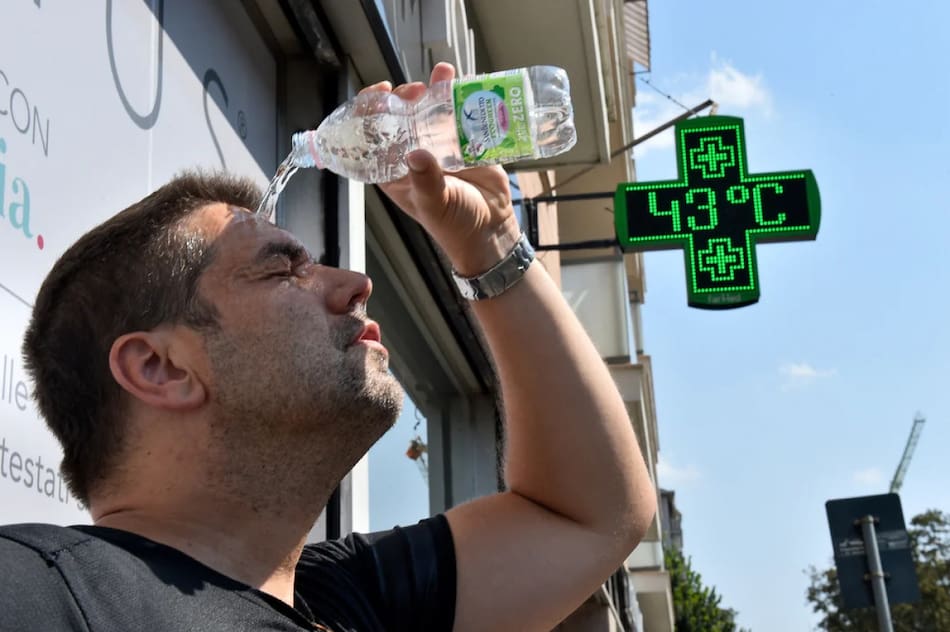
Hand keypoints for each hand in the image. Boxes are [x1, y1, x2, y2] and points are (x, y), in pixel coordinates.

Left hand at [366, 63, 520, 275]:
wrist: (491, 229)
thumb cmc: (455, 224)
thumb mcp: (435, 205)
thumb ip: (425, 181)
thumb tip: (416, 155)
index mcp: (393, 170)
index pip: (372, 135)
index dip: (370, 110)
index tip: (380, 93)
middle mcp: (412, 152)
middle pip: (401, 115)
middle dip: (405, 97)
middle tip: (415, 92)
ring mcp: (438, 144)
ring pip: (429, 109)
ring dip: (433, 89)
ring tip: (442, 78)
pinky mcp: (465, 139)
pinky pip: (459, 113)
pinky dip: (460, 95)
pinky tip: (462, 81)